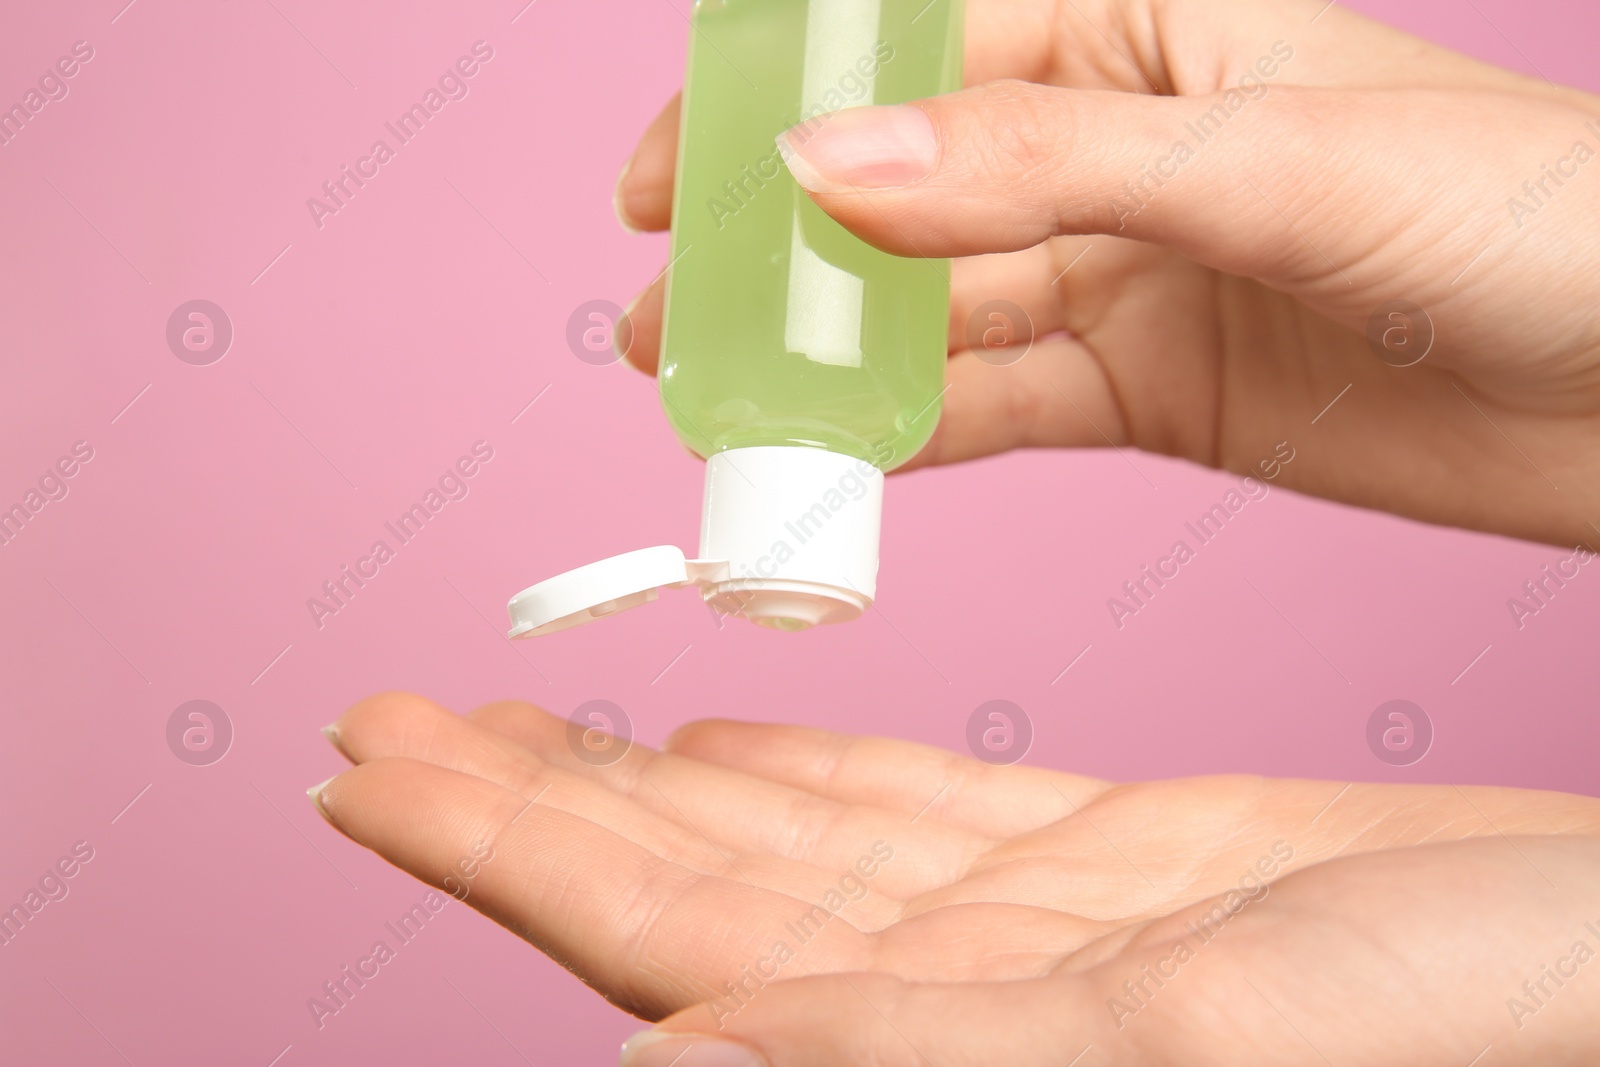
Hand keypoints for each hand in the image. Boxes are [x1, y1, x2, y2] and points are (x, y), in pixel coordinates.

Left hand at [311, 693, 1599, 1064]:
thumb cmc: (1463, 1024)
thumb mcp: (1182, 1036)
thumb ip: (910, 1056)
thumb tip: (671, 1063)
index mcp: (942, 1047)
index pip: (664, 939)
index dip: (510, 852)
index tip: (378, 773)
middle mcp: (958, 1001)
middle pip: (692, 881)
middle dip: (533, 795)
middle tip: (392, 716)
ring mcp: (1032, 933)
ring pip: (783, 834)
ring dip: (643, 768)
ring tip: (523, 708)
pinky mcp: (1123, 871)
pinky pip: (916, 811)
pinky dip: (807, 765)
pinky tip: (721, 734)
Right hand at [613, 0, 1599, 549]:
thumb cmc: (1518, 220)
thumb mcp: (1268, 163)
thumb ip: (1039, 164)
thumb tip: (829, 165)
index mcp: (1142, 29)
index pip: (914, 44)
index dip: (772, 106)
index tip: (665, 178)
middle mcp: (1116, 146)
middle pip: (901, 190)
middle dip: (776, 252)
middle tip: (659, 315)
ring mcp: (1125, 273)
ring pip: (936, 309)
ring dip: (826, 353)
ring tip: (706, 393)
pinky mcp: (1147, 386)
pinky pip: (999, 403)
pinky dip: (913, 432)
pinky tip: (832, 453)